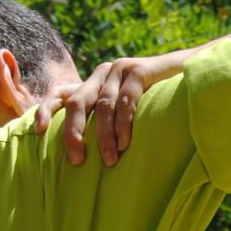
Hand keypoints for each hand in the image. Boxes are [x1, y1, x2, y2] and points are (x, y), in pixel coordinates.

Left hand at [34, 48, 198, 165]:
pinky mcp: (139, 70)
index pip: (60, 93)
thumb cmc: (159, 100)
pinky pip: (125, 101)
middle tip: (76, 161)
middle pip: (77, 103)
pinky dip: (123, 124)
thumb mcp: (127, 110)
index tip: (38, 132)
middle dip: (73, 133)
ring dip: (104, 137)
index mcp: (94, 82)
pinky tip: (125, 143)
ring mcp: (120, 69)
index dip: (46, 111)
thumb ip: (109, 121)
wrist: (191, 73)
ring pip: (102, 106)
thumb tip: (88, 154)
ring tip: (109, 160)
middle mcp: (103, 73)